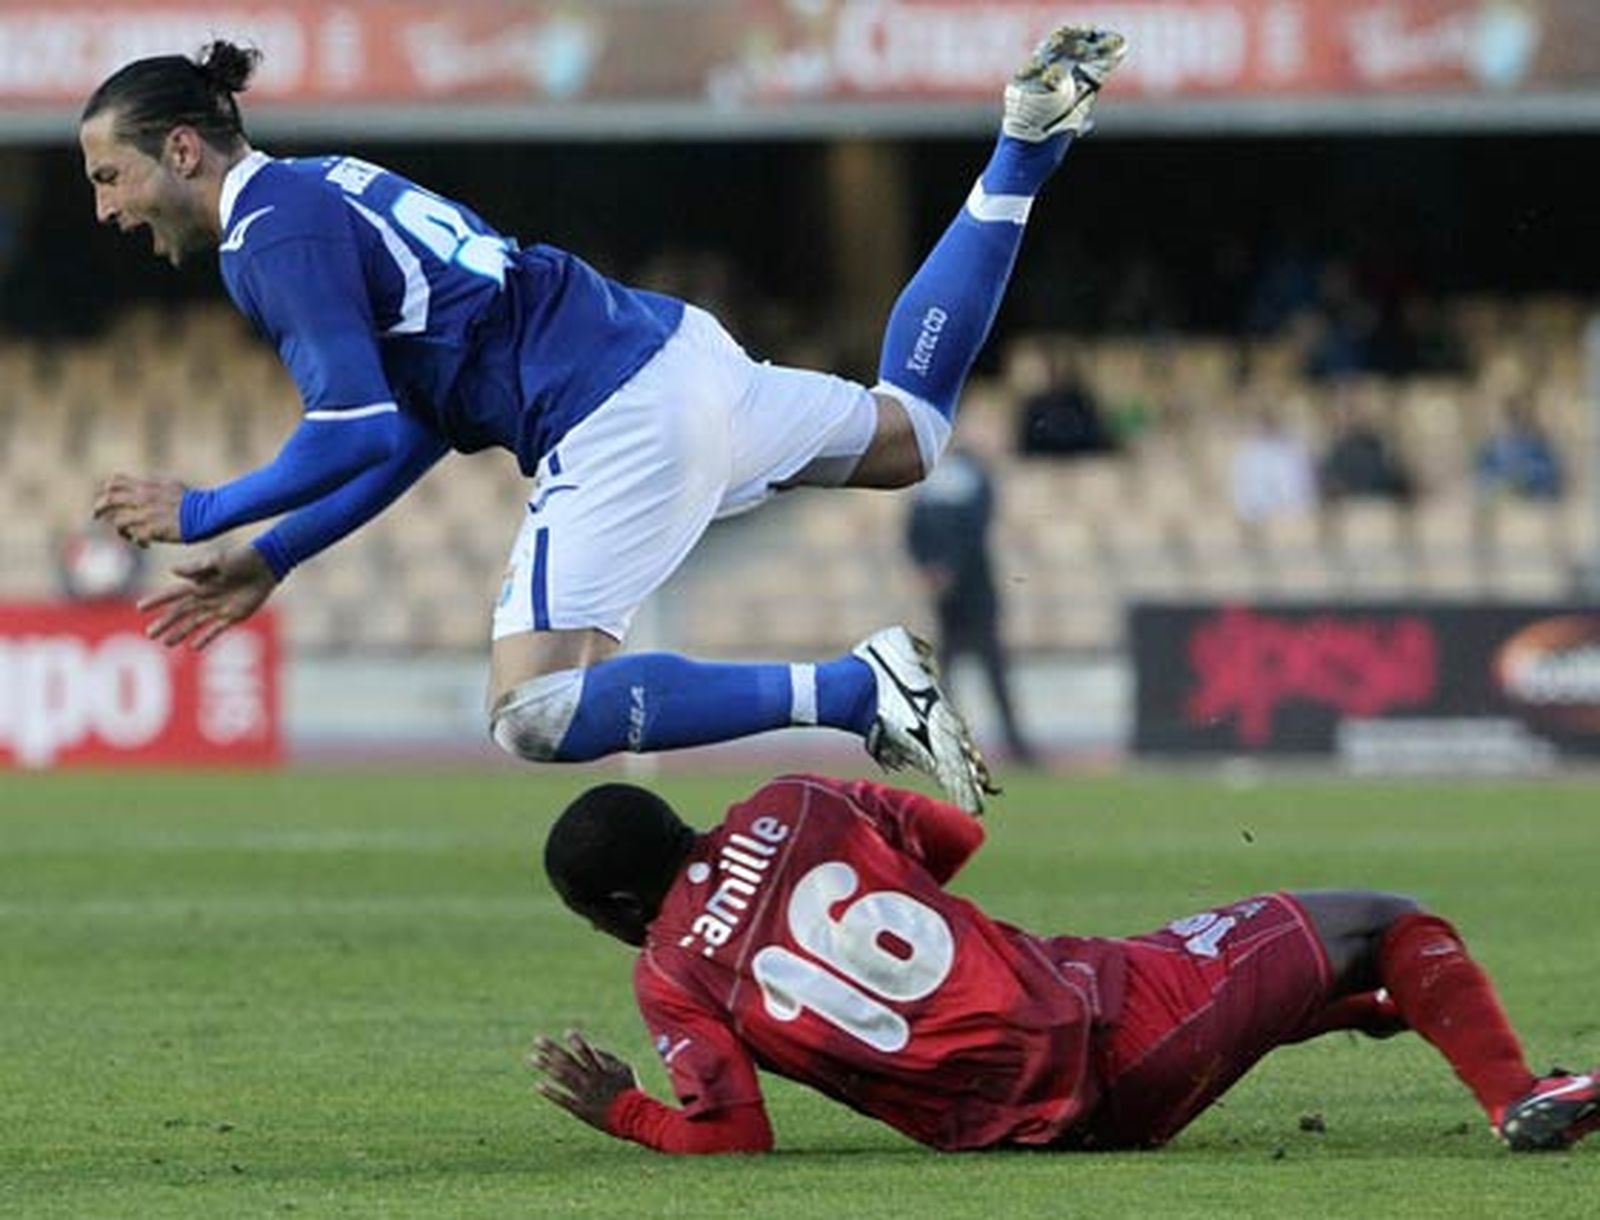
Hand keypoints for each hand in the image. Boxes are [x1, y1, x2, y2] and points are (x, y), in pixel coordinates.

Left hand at [92, 474, 187, 545]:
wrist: (206, 513)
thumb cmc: (194, 501)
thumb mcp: (171, 486)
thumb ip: (154, 487)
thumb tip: (144, 487)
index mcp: (147, 487)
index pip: (115, 482)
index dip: (107, 490)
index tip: (107, 498)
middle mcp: (142, 499)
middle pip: (109, 500)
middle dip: (99, 508)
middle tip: (96, 516)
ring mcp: (146, 515)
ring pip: (118, 522)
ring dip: (121, 530)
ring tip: (129, 535)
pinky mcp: (151, 531)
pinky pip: (134, 537)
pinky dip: (138, 541)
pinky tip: (146, 544)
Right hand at [139, 546, 278, 649]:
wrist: (267, 565)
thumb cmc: (242, 558)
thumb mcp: (219, 560)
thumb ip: (196, 568)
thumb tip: (172, 571)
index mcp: (198, 583)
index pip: (172, 594)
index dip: (157, 601)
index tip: (140, 608)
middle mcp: (205, 597)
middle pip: (180, 613)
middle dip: (164, 623)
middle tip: (149, 634)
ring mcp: (218, 608)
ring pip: (194, 623)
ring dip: (180, 633)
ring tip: (166, 643)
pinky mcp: (233, 616)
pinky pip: (216, 629)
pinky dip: (205, 638)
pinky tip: (194, 647)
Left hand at [528, 1030, 638, 1130]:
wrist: (632, 1117)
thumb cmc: (629, 1090)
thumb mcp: (624, 1069)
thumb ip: (608, 1057)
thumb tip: (592, 1047)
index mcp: (601, 1069)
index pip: (587, 1052)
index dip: (578, 1041)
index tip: (567, 1032)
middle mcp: (590, 1080)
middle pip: (567, 1062)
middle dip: (551, 1049)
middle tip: (537, 1039)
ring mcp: (584, 1095)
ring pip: (561, 1078)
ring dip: (545, 1066)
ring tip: (532, 1057)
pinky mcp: (580, 1109)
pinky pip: (562, 1099)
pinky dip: (550, 1092)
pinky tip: (538, 1085)